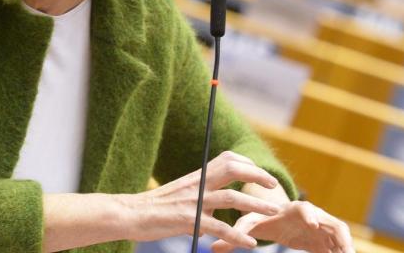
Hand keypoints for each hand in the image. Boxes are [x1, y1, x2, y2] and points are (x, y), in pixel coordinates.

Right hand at [124, 151, 282, 248]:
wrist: (129, 213)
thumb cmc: (153, 207)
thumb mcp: (181, 196)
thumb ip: (200, 199)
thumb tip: (213, 211)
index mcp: (197, 177)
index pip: (227, 159)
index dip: (246, 162)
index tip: (260, 172)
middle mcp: (198, 184)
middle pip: (233, 170)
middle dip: (257, 176)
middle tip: (274, 185)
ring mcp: (194, 201)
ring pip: (232, 197)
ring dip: (256, 205)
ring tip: (273, 213)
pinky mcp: (189, 220)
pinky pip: (219, 227)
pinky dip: (236, 235)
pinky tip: (249, 244)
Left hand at [211, 201, 353, 252]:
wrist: (280, 218)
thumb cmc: (266, 218)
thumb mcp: (252, 223)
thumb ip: (237, 231)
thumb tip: (213, 248)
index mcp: (294, 211)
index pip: (304, 208)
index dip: (310, 214)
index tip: (313, 225)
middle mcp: (314, 217)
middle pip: (334, 223)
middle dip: (341, 236)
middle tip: (347, 250)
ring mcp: (324, 229)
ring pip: (341, 237)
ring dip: (347, 248)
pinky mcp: (326, 241)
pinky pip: (338, 249)